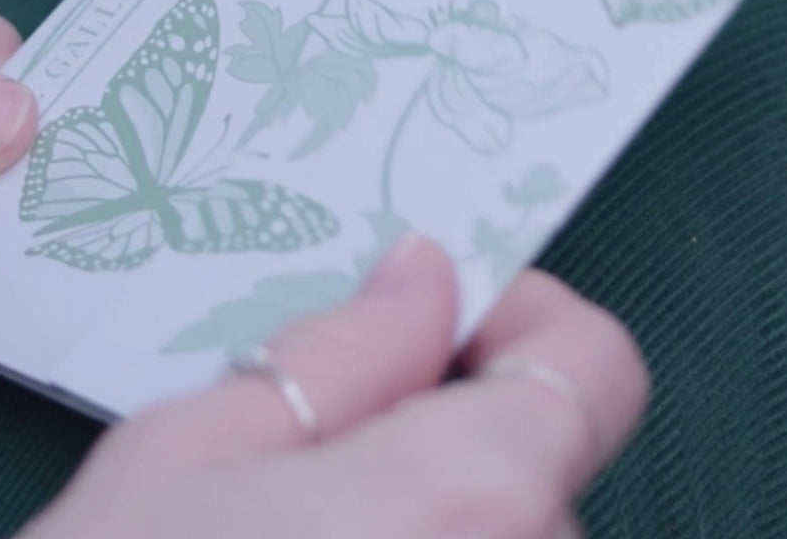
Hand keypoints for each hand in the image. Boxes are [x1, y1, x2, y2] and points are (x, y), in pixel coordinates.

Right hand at [22, 238, 648, 538]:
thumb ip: (341, 351)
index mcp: (474, 501)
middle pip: (542, 467)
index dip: (524, 318)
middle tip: (323, 442)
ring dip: (433, 524)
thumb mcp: (190, 453)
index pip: (596, 366)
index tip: (445, 316)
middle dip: (452, 430)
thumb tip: (425, 272)